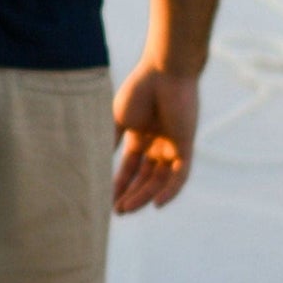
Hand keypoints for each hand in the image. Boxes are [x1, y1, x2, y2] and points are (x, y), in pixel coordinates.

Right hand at [112, 60, 200, 214]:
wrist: (164, 71)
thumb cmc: (140, 89)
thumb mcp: (119, 119)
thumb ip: (110, 140)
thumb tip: (96, 163)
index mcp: (141, 137)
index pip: (131, 168)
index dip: (120, 184)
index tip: (107, 199)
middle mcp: (158, 144)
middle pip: (145, 178)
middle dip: (131, 195)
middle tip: (117, 211)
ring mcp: (173, 146)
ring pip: (160, 180)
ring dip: (145, 196)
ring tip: (127, 208)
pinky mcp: (187, 146)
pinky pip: (181, 175)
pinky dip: (170, 191)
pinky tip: (157, 204)